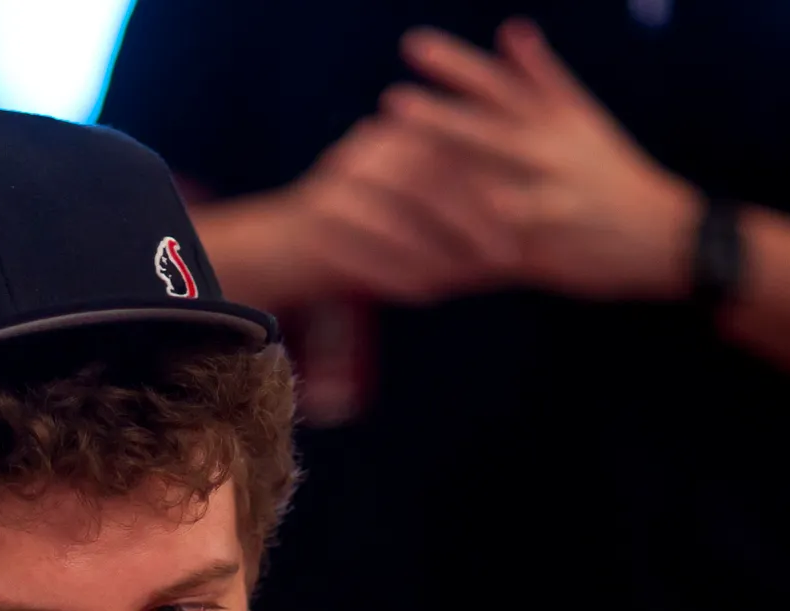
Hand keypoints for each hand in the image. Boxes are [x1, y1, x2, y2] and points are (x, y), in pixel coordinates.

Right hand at [270, 113, 517, 304]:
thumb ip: (443, 212)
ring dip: (439, 251)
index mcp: (391, 137)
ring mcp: (338, 185)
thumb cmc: (347, 242)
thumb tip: (511, 235)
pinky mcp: (316, 223)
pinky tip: (425, 295)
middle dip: (474, 221)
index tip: (523, 227)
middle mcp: (365, 151)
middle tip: (505, 257)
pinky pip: (370, 247)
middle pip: (433, 180)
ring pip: (403, 214)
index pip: (453, 155)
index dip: (490, 192)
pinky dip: (401, 273)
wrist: (266, 254)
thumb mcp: (398, 215)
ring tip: (464, 282)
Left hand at [384, 19, 700, 299]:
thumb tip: (510, 29)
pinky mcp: (549, 244)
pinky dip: (470, 236)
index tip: (413, 46)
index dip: (456, 64)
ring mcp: (550, 197)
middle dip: (439, 115)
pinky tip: (432, 237)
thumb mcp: (584, 119)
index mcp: (555, 118)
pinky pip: (502, 240)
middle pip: (488, 127)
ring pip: (491, 184)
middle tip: (391, 101)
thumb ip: (543, 77)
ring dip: (443, 176)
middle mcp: (551, 152)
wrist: (667, 236)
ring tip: (398, 168)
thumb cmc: (615, 176)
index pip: (498, 84)